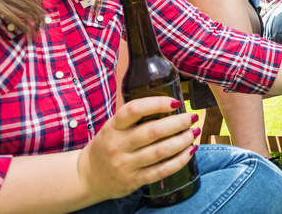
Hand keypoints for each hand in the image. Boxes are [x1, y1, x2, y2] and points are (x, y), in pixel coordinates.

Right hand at [76, 97, 196, 201]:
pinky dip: (180, 160)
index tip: (176, 102)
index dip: (157, 103)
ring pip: (160, 151)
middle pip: (153, 131)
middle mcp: (118, 145)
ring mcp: (125, 164)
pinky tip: (190, 151)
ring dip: (182, 141)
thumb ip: (134, 118)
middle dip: (178, 123)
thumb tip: (169, 104)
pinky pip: (161, 170)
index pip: (134, 110)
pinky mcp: (134, 180)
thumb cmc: (107, 145)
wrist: (87, 177)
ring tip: (194, 132)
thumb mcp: (112, 128)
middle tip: (191, 117)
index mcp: (112, 127)